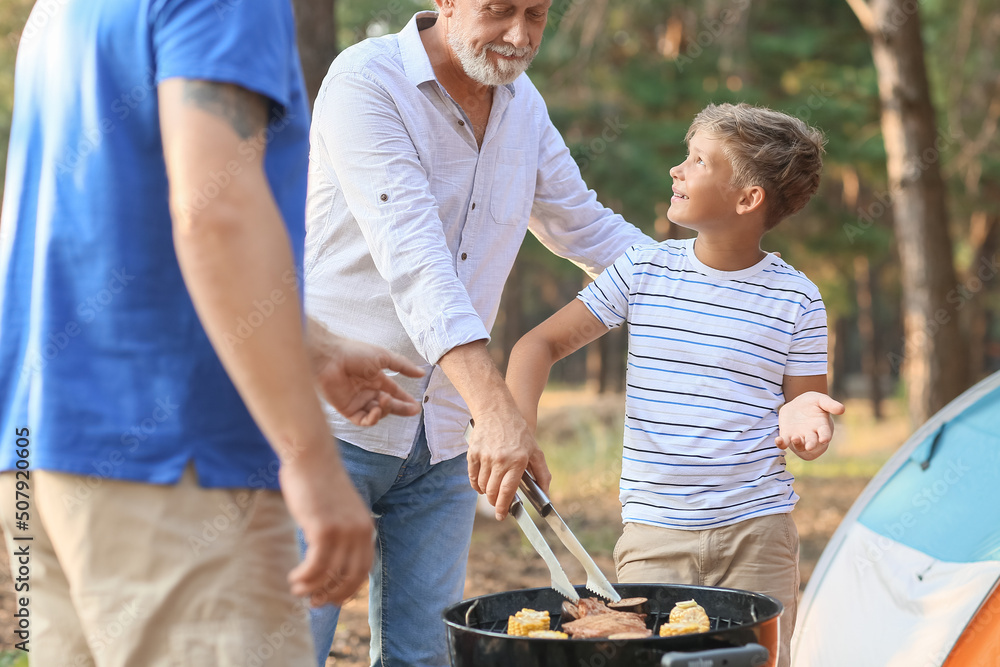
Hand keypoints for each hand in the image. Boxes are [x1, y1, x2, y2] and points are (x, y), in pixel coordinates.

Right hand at [282, 442, 373, 606]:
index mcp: (366, 528)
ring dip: (312, 588)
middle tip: (313, 602)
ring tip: (298, 589)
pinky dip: (304, 578)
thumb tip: (329, 563)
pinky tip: (294, 578)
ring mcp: (343, 531)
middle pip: (350, 577)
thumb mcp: (338, 511)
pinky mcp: (324, 529)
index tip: (332, 598)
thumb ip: (340, 533)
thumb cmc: (319, 484)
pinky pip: (316, 566)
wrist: (311, 458)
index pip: (363, 570)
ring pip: (330, 575)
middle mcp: (360, 532)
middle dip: (331, 595)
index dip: (348, 589)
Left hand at [307, 318, 423, 425]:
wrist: (329, 357)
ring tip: (385, 400)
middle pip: (388, 405)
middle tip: (412, 410)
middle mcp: (367, 391)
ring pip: (377, 413)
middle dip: (400, 408)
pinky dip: (373, 418)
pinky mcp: (347, 409)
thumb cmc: (354, 352)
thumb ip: (403, 366)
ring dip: (385, 409)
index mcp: (375, 378)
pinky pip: (363, 420)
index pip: (393, 392)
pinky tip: (376, 409)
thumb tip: (421, 372)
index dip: (404, 399)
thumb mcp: (383, 356)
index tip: (415, 406)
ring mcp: (357, 401)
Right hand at [466, 403, 550, 520]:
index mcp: (517, 461)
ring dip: (487, 493)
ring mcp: (485, 456)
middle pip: (493, 492)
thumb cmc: (518, 432)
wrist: (497, 411)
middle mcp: (500, 460)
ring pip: (482, 486)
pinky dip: (476, 484)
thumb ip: (542, 474)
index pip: (508, 491)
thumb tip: (547, 495)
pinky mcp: (473, 453)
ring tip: (492, 491)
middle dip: (495, 502)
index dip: (503, 507)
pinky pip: (472, 477)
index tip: (501, 516)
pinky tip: (482, 484)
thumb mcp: (535, 451)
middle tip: (498, 505)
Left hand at [775, 391, 844, 460]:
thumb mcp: (821, 400)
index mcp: (822, 427)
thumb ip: (830, 404)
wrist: (797, 405)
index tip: (824, 439)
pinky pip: (784, 443)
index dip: (825, 436)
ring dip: (797, 444)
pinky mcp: (787, 436)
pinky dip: (781, 443)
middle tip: (810, 446)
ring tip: (795, 439)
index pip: (825, 433)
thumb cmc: (813, 403)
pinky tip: (778, 440)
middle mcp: (811, 435)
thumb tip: (842, 409)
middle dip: (811, 445)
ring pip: (798, 445)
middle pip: (812, 442)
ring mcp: (799, 436)